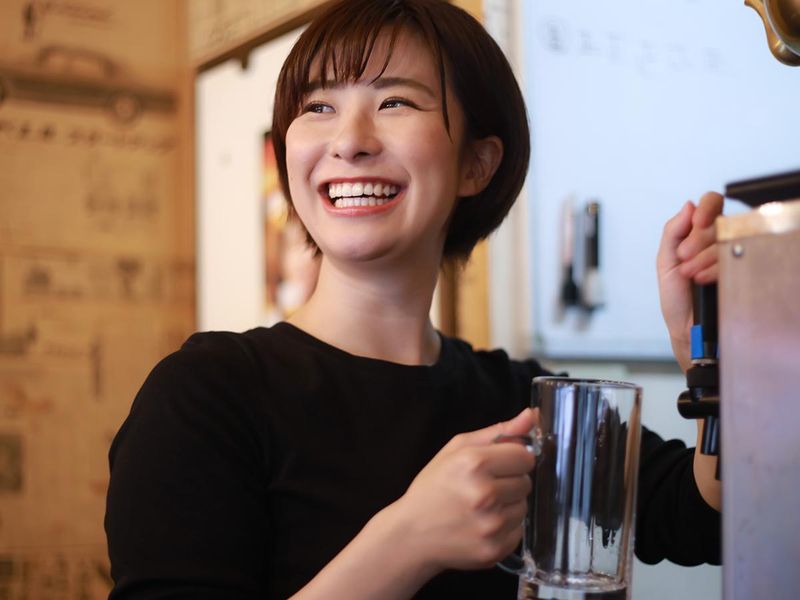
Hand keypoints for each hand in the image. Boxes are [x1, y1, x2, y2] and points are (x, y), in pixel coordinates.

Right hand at [392, 408, 536, 572]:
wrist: (412, 535)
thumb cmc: (433, 488)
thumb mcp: (457, 450)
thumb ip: (499, 431)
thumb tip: (532, 415)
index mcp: (474, 463)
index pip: (525, 456)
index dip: (512, 459)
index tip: (497, 464)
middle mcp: (484, 494)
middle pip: (526, 482)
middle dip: (509, 482)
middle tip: (483, 487)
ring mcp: (491, 525)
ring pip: (524, 507)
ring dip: (508, 505)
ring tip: (481, 507)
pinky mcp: (495, 549)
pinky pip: (519, 531)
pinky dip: (505, 528)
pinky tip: (482, 524)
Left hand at [656, 192, 723, 370]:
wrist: (685, 326)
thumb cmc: (676, 295)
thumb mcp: (666, 260)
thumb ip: (673, 231)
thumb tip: (688, 206)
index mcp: (699, 233)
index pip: (711, 204)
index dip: (707, 207)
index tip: (697, 221)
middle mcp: (718, 240)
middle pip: (718, 221)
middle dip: (697, 240)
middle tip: (684, 257)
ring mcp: (731, 255)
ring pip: (726, 240)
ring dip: (702, 257)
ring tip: (690, 274)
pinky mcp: (740, 271)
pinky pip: (733, 259)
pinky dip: (713, 269)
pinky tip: (702, 279)